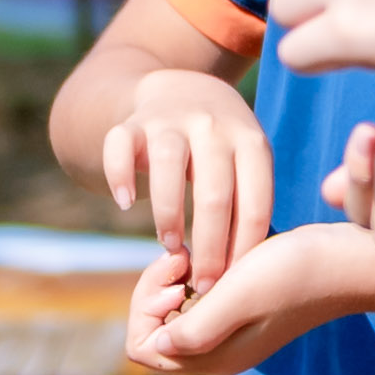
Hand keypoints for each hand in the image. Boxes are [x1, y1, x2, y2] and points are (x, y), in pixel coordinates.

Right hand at [95, 68, 274, 290]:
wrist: (181, 89)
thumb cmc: (222, 149)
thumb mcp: (247, 163)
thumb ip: (248, 204)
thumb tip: (248, 276)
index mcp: (251, 142)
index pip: (254, 203)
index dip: (244, 249)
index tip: (233, 285)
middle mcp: (213, 127)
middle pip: (214, 193)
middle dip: (210, 247)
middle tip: (203, 284)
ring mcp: (170, 121)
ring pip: (168, 166)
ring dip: (170, 214)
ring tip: (170, 246)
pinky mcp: (132, 123)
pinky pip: (119, 145)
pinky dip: (120, 175)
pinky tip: (126, 203)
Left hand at [124, 217, 374, 374]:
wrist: (352, 260)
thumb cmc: (297, 273)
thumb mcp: (239, 296)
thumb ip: (194, 327)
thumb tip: (157, 343)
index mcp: (215, 357)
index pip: (143, 348)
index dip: (145, 309)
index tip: (177, 278)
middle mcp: (219, 351)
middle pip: (153, 330)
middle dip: (156, 291)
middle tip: (184, 260)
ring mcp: (233, 331)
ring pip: (174, 311)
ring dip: (176, 279)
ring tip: (201, 254)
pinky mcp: (245, 309)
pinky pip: (199, 297)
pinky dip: (197, 273)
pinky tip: (218, 252)